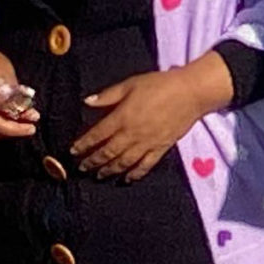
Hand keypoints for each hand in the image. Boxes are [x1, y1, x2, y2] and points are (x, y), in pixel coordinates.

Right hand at [0, 32, 36, 141]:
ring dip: (4, 135)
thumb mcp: (6, 70)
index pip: (4, 107)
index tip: (34, 115)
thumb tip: (28, 111)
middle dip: (15, 130)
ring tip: (18, 128)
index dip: (21, 114)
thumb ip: (16, 93)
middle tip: (30, 128)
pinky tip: (6, 128)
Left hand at [72, 53, 232, 182]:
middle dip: (93, 161)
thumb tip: (87, 102)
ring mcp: (147, 144)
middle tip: (82, 168)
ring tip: (99, 176)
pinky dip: (135, 174)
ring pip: (124, 162)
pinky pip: (145, 166)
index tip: (73, 151)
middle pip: (108, 153)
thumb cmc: (159, 85)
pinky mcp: (161, 148)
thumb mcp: (130, 84)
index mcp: (122, 117)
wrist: (189, 93)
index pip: (97, 135)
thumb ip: (108, 96)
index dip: (84, 144)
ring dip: (109, 170)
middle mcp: (132, 134)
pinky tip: (127, 179)